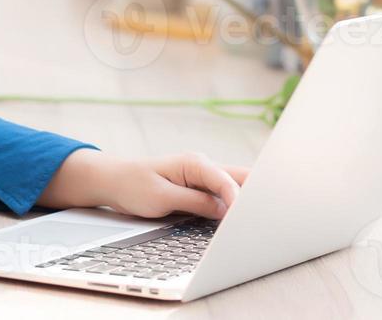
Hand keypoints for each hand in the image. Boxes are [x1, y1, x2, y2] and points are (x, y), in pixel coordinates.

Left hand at [88, 152, 248, 219]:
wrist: (114, 181)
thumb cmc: (133, 186)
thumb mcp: (162, 198)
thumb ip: (195, 202)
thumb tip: (224, 210)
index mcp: (194, 163)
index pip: (226, 180)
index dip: (240, 199)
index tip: (246, 217)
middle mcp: (202, 166)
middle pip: (239, 178)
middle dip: (255, 194)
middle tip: (268, 214)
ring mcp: (202, 177)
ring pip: (234, 186)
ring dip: (246, 199)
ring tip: (259, 218)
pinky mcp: (199, 188)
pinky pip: (222, 194)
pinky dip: (233, 205)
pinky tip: (241, 217)